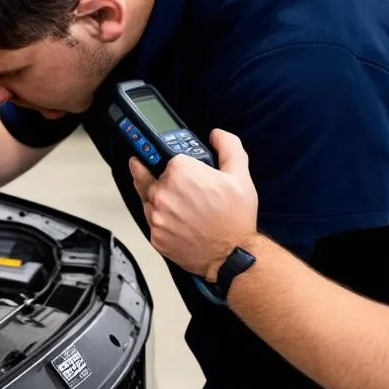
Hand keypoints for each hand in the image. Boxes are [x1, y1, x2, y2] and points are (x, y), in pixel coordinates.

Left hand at [129, 129, 258, 279]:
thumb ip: (228, 147)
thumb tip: (216, 134)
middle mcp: (162, 192)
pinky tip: (180, 223)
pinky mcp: (155, 235)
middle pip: (150, 178)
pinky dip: (163, 221)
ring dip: (159, 201)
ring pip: (148, 201)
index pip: (166, 158)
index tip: (177, 168)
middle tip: (179, 189)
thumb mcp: (240, 176)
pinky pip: (152, 222)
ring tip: (182, 207)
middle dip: (162, 181)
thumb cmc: (235, 218)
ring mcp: (156, 215)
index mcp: (179, 172)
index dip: (175, 164)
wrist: (233, 255)